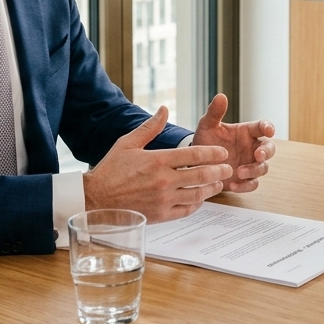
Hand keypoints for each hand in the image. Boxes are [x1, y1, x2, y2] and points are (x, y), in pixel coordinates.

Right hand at [83, 106, 233, 221]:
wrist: (95, 199)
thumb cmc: (110, 170)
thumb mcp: (128, 143)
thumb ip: (150, 127)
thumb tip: (164, 108)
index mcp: (158, 160)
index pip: (194, 155)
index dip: (212, 153)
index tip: (222, 153)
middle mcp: (163, 180)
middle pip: (201, 175)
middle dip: (218, 171)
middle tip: (228, 168)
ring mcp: (163, 199)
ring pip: (197, 194)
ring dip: (211, 189)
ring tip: (218, 184)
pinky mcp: (160, 215)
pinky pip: (185, 210)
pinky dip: (196, 205)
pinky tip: (200, 200)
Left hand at [190, 94, 275, 192]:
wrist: (195, 162)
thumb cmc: (205, 140)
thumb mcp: (207, 126)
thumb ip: (215, 112)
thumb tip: (221, 96)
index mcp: (246, 132)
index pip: (262, 126)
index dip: (268, 127)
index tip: (268, 130)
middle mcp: (252, 148)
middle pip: (269, 149)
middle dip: (267, 152)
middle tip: (258, 155)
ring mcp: (249, 164)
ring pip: (262, 168)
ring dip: (254, 170)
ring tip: (239, 172)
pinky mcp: (244, 180)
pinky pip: (252, 184)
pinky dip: (245, 186)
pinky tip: (233, 185)